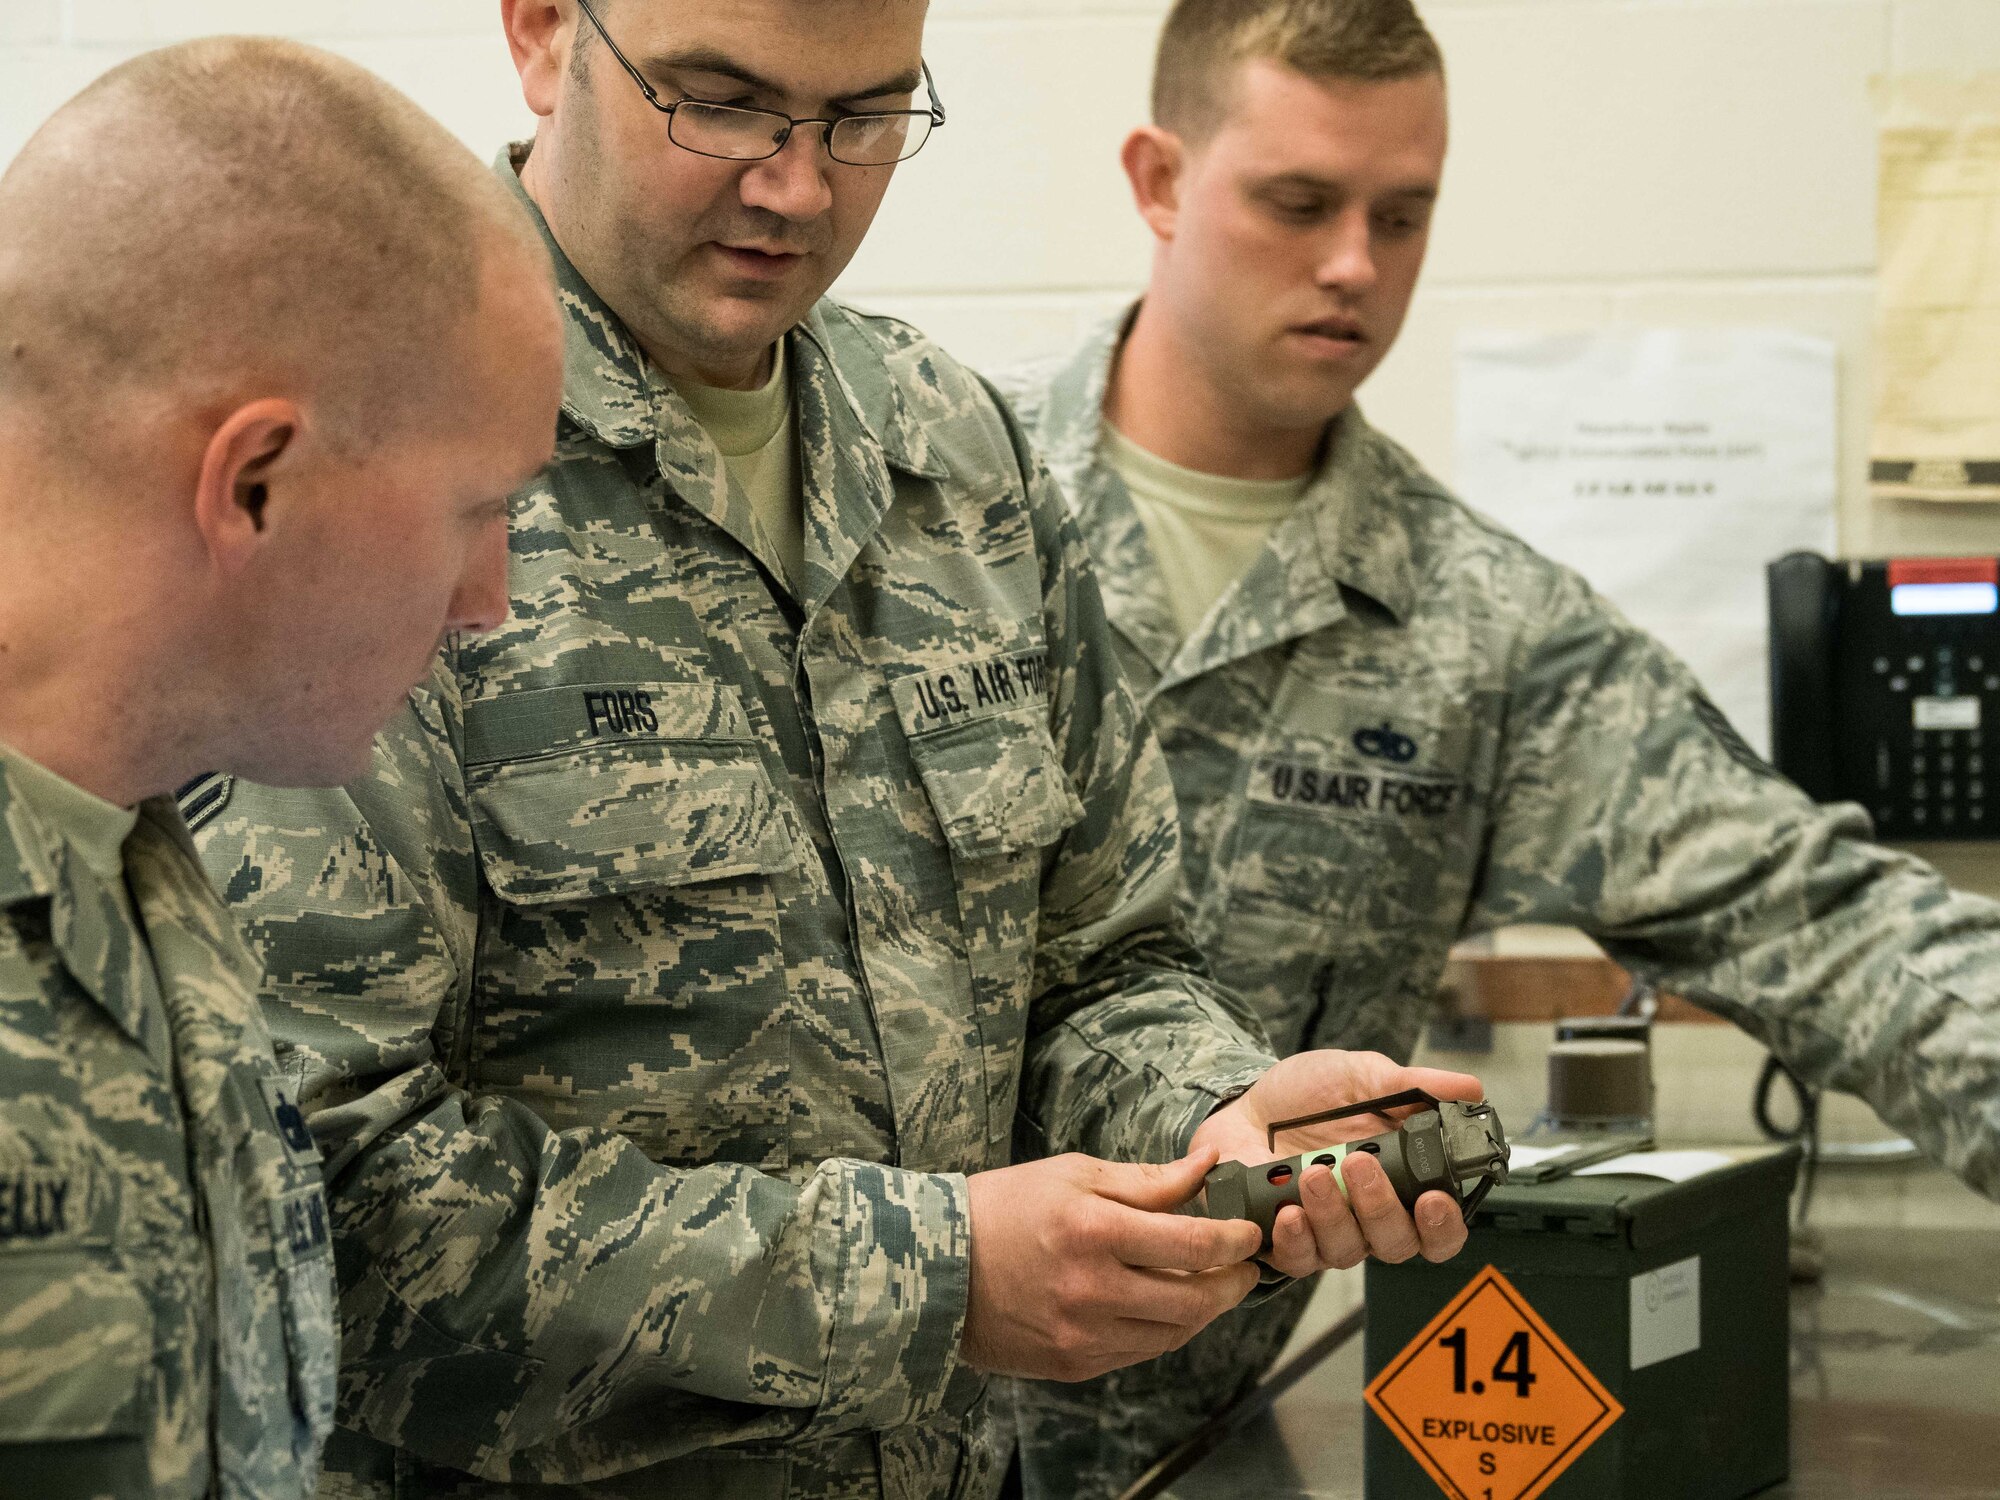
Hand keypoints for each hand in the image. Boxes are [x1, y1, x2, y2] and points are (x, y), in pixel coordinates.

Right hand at [959, 1151, 1263, 1381]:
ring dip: (1202, 1311)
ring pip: (1172, 1333)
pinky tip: (1163, 1306)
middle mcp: (1092, 1290)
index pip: (1193, 1245)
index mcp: (1094, 1232)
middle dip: (1232, 1283)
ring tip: (1209, 1285)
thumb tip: (1208, 1166)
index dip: (1234, 1240)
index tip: (1249, 1233)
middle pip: (1194, 1300)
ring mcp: (1082, 1334)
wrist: (937, 1266)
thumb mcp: (1074, 1175)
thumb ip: (1148, 1180)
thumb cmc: (1004, 1208)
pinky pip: (1138, 1352)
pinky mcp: (1072, 1363)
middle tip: (1245, 1267)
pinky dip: (1162, 1329)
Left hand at [1190, 1050, 1484, 1278]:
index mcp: (1400, 1183)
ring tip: (1313, 1172)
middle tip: (1359, 1164)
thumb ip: (1413, 1086)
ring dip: (1334, 1214)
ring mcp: (1326, 1231)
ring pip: (1346, 1252)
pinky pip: (1298, 1260)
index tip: (1433, 1199)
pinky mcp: (1283, 1240)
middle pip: (1396, 1244)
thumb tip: (1469, 1088)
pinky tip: (1289, 1211)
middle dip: (1381, 1208)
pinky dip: (1296, 1239)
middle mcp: (1368, 1217)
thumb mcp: (1362, 1077)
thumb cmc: (1308, 1095)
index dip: (1443, 1225)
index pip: (1438, 1229)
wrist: (1244, 1102)